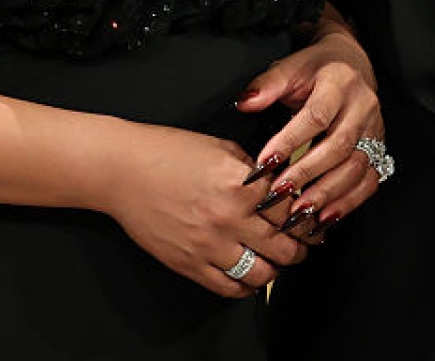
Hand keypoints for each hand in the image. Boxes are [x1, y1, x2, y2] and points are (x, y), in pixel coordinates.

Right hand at [97, 124, 313, 296]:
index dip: (306, 215)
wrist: (123, 171)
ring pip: (262, 273)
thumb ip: (253, 169)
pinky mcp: (189, 264)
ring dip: (276, 269)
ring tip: (278, 261)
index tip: (310, 217)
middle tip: (304, 244)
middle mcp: (228, 217)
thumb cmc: (168, 153)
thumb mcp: (221, 147)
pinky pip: (229, 287)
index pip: (291, 208)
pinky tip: (249, 276)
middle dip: (301, 247)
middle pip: (284, 246)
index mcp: (240, 184)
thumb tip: (278, 183)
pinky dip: (246, 286)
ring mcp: (209, 245)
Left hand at [235, 12, 385, 237]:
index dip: (290, 141)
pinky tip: (326, 218)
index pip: (316, 115)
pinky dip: (349, 202)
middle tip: (279, 194)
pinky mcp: (379, 149)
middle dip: (307, 174)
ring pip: (357, 167)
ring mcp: (375, 129)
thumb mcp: (290, 67)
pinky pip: (370, 180)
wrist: (350, 65)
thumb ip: (267, 85)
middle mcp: (363, 106)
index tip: (265, 163)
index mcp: (340, 82)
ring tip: (300, 213)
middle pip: (339, 145)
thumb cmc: (315, 70)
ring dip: (328, 194)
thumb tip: (244, 103)